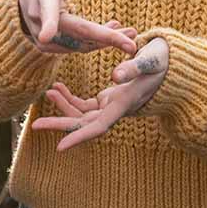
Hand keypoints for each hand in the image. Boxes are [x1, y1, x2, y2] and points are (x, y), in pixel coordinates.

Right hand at [18, 0, 136, 54]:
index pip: (47, 11)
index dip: (48, 24)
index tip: (46, 36)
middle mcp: (40, 20)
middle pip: (75, 33)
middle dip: (104, 39)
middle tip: (131, 45)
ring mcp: (43, 37)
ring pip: (79, 44)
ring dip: (106, 41)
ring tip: (130, 33)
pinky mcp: (49, 48)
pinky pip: (77, 47)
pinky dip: (97, 43)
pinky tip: (115, 33)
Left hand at [31, 37, 168, 150]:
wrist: (171, 64)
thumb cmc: (163, 61)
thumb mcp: (150, 60)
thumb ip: (133, 67)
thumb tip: (114, 76)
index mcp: (123, 103)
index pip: (98, 127)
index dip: (79, 137)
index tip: (60, 147)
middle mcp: (115, 109)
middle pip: (83, 124)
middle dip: (60, 124)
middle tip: (35, 124)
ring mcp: (110, 105)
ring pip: (81, 114)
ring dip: (63, 106)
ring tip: (49, 91)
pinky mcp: (108, 99)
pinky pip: (84, 104)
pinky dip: (70, 98)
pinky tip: (58, 88)